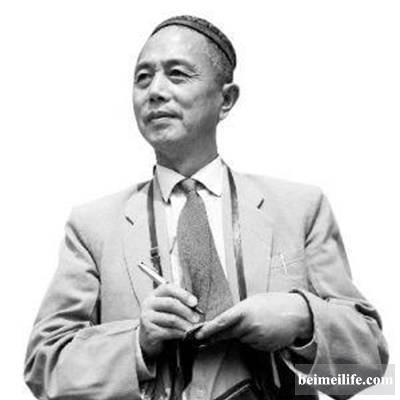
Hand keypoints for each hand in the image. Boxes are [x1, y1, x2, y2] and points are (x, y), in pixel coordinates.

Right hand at [139, 283, 200, 358]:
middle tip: (196, 318)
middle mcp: (149, 304)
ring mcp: (147, 318)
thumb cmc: (162, 318)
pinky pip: (168, 332)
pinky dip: (179, 333)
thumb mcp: (169, 308)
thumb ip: (180, 303)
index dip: (183, 294)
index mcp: (155, 294)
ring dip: (185, 324)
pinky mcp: (149, 332)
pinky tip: (184, 334)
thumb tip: (196, 307)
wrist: (148, 336)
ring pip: (171, 319)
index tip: (195, 302)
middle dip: (186, 311)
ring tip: (192, 327)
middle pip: (170, 303)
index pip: (168, 288)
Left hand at [195, 293, 311, 351]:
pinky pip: (252, 344)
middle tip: (203, 337)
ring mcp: (257, 339)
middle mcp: (249, 326)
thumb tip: (224, 321)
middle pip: (227, 334)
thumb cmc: (274, 303)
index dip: (208, 330)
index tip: (197, 335)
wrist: (297, 313)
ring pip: (241, 339)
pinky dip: (253, 338)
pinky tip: (263, 329)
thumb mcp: (253, 301)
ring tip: (257, 321)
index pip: (222, 322)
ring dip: (242, 333)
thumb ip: (238, 311)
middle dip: (216, 336)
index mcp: (244, 311)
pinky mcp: (264, 347)